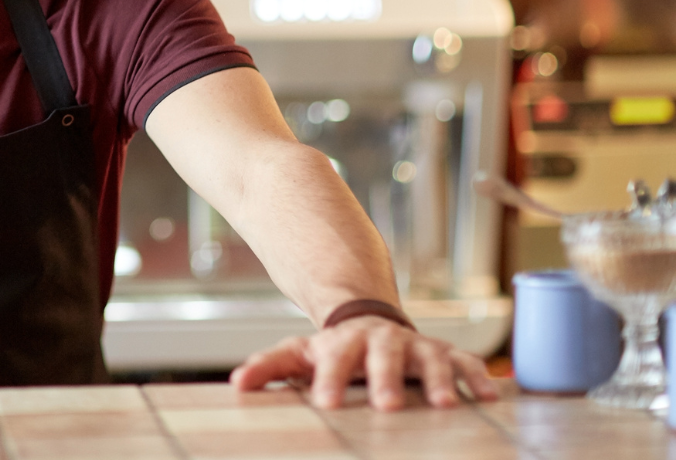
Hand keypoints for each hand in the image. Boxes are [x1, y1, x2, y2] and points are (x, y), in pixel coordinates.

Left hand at [229, 316, 499, 410]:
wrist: (368, 321)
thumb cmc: (333, 350)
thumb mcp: (300, 354)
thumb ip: (270, 366)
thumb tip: (237, 383)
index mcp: (345, 342)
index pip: (334, 359)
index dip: (330, 379)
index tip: (325, 402)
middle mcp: (383, 341)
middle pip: (384, 357)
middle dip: (387, 380)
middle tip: (387, 405)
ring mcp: (416, 346)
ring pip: (430, 358)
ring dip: (439, 380)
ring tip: (445, 405)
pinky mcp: (445, 353)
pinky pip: (466, 363)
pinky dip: (478, 378)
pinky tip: (490, 398)